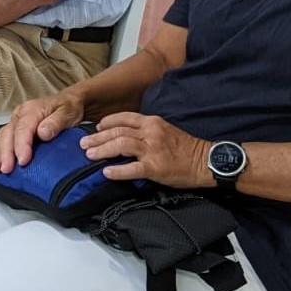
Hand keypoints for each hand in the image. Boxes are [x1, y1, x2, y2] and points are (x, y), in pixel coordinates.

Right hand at [0, 92, 84, 173]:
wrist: (68, 101)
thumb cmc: (68, 108)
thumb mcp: (67, 113)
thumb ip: (55, 123)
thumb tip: (42, 133)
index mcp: (32, 110)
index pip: (23, 128)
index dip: (21, 145)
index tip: (23, 161)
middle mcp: (20, 114)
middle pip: (9, 133)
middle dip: (6, 153)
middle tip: (6, 169)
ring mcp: (16, 120)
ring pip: (2, 136)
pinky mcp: (15, 127)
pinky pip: (2, 137)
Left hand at [81, 112, 210, 185]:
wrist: (207, 161)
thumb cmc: (187, 148)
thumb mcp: (165, 131)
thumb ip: (146, 132)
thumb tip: (125, 137)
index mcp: (152, 122)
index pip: (124, 118)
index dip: (107, 122)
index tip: (96, 127)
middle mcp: (150, 132)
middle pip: (117, 131)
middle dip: (97, 137)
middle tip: (83, 143)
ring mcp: (152, 150)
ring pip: (121, 145)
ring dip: (102, 149)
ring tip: (89, 155)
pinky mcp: (155, 167)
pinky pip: (132, 168)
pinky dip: (117, 170)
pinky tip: (106, 173)